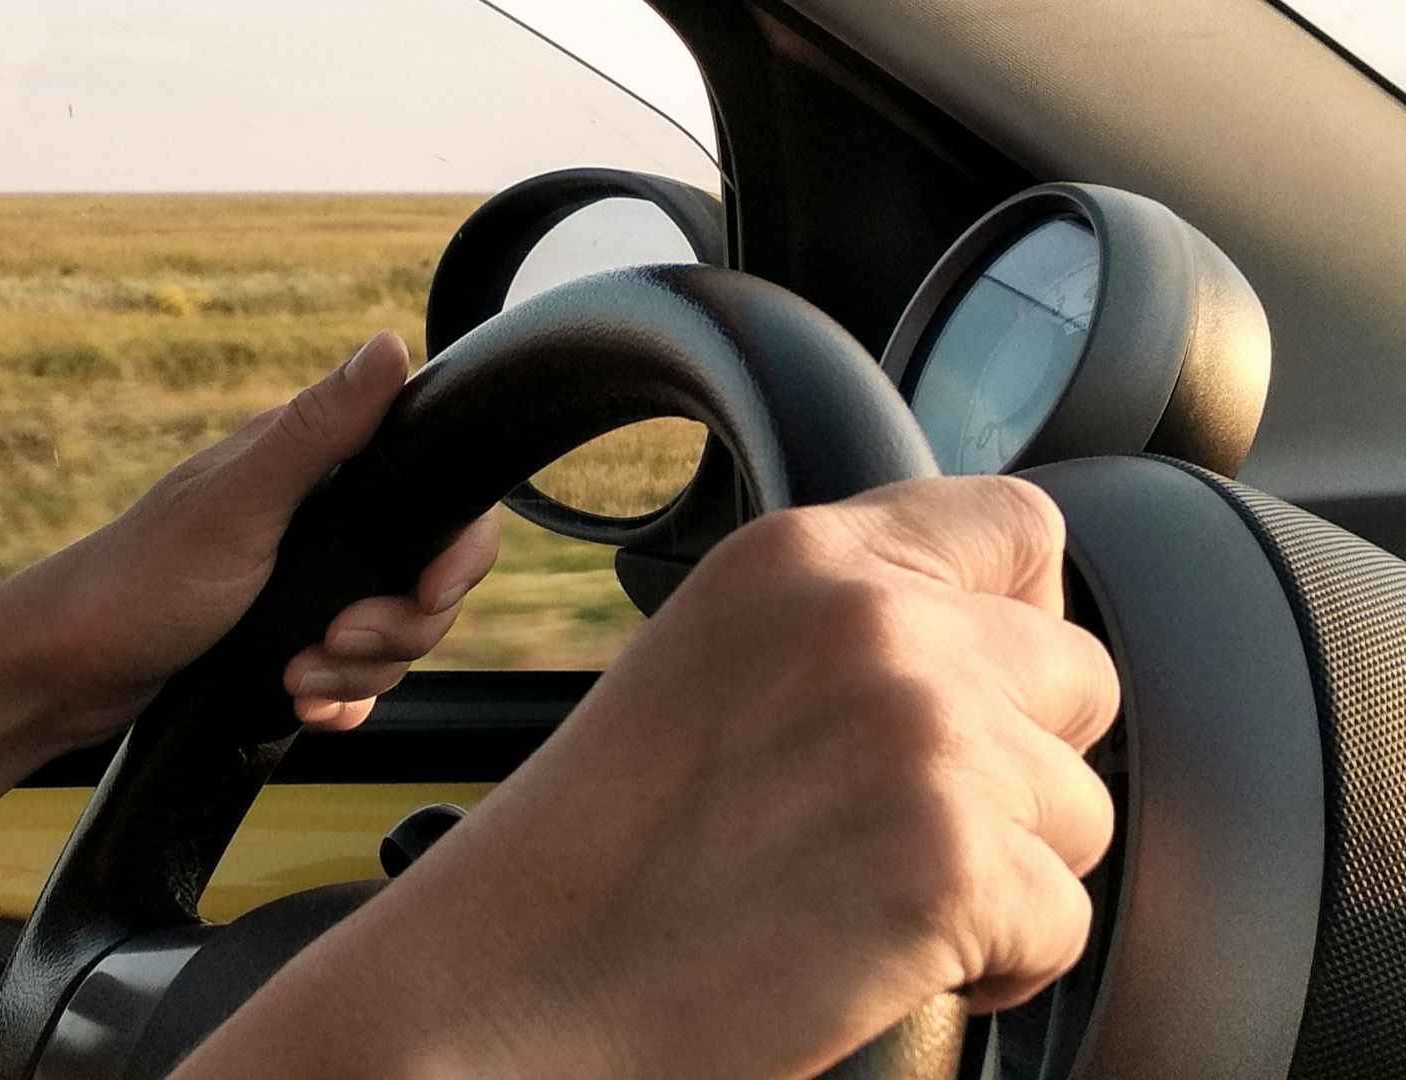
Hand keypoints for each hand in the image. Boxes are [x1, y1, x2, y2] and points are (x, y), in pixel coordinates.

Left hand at [9, 328, 499, 736]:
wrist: (64, 674)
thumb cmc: (139, 580)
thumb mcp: (238, 504)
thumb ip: (320, 432)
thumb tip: (391, 345)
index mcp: (315, 469)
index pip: (439, 495)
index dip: (455, 550)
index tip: (426, 589)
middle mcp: (321, 522)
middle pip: (426, 580)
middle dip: (395, 628)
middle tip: (334, 641)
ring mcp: (309, 585)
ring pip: (395, 637)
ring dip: (356, 672)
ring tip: (295, 678)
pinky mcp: (291, 640)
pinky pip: (356, 679)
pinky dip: (338, 698)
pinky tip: (301, 703)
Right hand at [175, 476, 1118, 1079]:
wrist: (511, 986)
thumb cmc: (592, 857)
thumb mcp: (710, 669)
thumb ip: (846, 626)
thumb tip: (994, 645)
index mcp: (799, 558)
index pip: (1019, 528)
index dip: (1020, 621)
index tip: (979, 695)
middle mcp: (874, 623)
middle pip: (1078, 675)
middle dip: (1022, 764)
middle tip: (900, 827)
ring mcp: (921, 737)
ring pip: (1084, 810)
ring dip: (1009, 871)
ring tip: (868, 899)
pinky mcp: (952, 864)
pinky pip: (1066, 919)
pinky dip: (997, 964)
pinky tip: (877, 959)